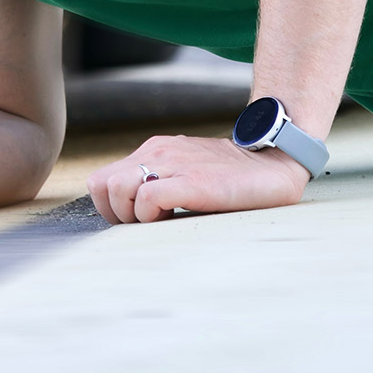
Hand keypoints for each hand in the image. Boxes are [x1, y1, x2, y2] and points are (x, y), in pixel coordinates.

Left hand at [86, 134, 309, 224]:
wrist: (272, 164)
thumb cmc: (230, 176)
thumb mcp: (184, 171)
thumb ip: (158, 181)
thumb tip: (133, 213)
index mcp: (153, 149)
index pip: (100, 180)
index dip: (109, 207)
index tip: (134, 220)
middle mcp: (157, 151)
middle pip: (102, 186)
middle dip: (116, 214)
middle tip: (146, 223)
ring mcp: (173, 163)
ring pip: (117, 190)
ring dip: (133, 214)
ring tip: (162, 219)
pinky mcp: (191, 181)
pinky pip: (147, 199)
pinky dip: (152, 216)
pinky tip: (176, 218)